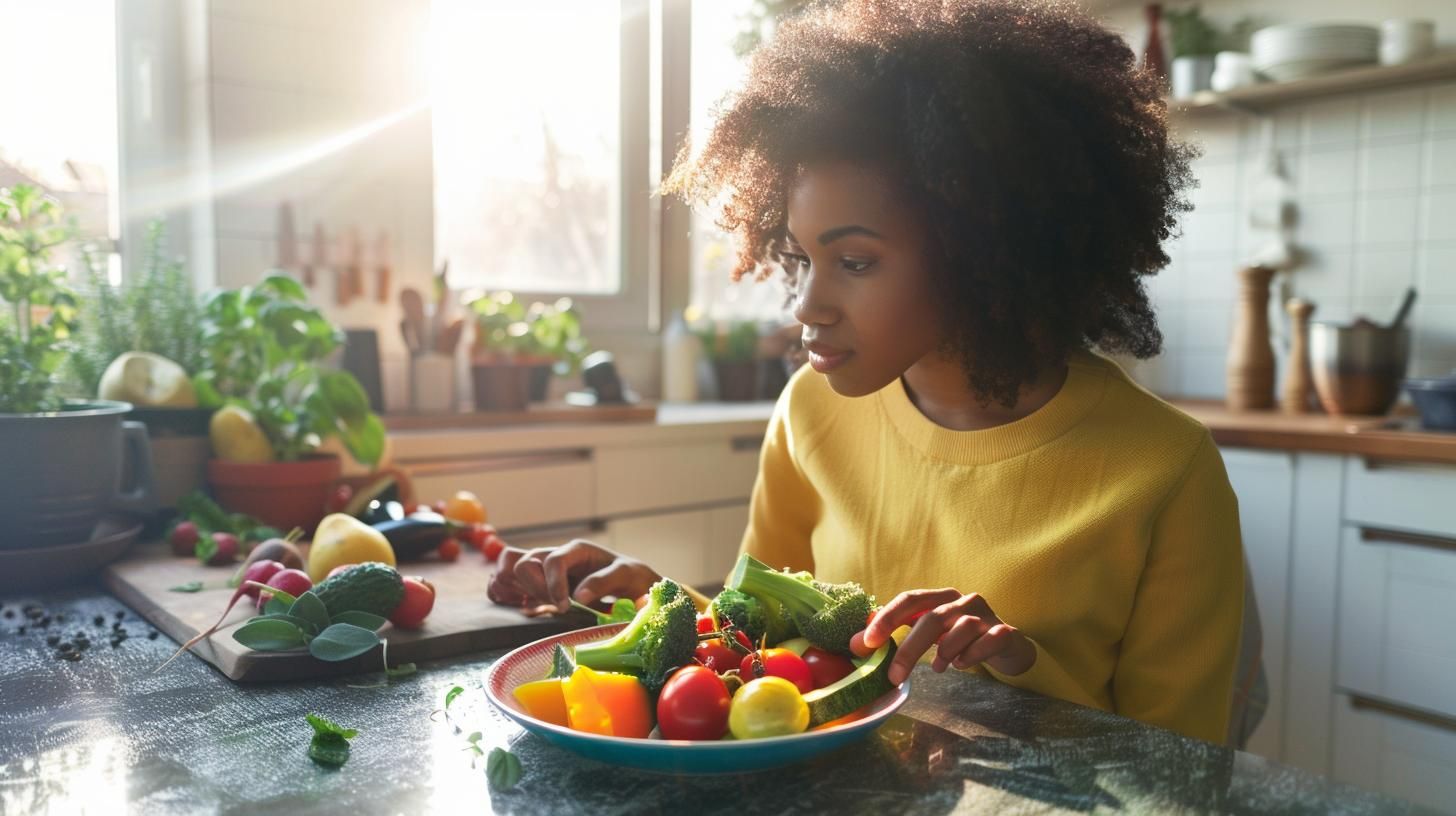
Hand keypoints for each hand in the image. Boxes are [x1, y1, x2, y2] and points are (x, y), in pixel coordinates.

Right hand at [486, 539, 661, 615]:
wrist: (631, 584)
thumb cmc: (631, 577)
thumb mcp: (627, 576)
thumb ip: (604, 582)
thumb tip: (578, 597)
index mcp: (576, 550)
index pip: (552, 560)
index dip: (553, 584)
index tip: (564, 606)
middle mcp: (556, 555)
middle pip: (523, 563)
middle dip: (535, 589)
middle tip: (554, 607)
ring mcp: (543, 568)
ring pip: (509, 567)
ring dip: (516, 588)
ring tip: (536, 605)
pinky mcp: (537, 582)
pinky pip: (505, 580)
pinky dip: (504, 592)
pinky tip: (522, 606)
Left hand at [851, 589, 1034, 684]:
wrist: (1007, 645)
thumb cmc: (960, 638)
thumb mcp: (928, 634)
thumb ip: (896, 635)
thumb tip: (857, 644)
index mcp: (940, 597)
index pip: (909, 599)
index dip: (887, 618)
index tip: (867, 642)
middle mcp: (963, 600)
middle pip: (931, 618)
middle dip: (909, 649)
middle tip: (893, 676)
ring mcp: (986, 614)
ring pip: (961, 628)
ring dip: (945, 652)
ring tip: (939, 667)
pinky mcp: (1005, 632)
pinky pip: (988, 641)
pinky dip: (971, 656)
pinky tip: (963, 664)